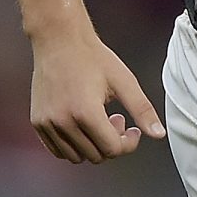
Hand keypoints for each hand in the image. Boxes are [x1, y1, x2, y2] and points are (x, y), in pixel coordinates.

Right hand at [29, 30, 165, 163]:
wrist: (59, 39)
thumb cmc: (92, 56)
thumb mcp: (124, 81)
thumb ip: (142, 110)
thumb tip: (159, 134)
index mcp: (86, 113)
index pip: (112, 149)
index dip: (128, 142)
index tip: (132, 128)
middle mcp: (63, 122)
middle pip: (96, 155)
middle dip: (111, 142)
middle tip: (116, 118)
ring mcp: (47, 124)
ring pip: (76, 156)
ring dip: (92, 145)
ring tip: (98, 121)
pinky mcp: (37, 122)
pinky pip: (58, 150)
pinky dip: (73, 145)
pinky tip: (82, 125)